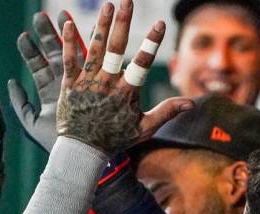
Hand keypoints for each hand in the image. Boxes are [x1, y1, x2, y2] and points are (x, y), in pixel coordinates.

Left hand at [9, 10, 85, 151]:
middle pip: (53, 55)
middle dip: (47, 35)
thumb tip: (11, 81)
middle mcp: (64, 86)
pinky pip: (88, 68)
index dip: (31, 51)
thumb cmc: (56, 145)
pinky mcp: (92, 90)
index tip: (24, 35)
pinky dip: (83, 52)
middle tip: (40, 15)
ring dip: (67, 36)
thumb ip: (20, 105)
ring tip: (63, 14)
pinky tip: (83, 34)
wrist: (80, 157)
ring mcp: (79, 85)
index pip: (39, 67)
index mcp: (50, 93)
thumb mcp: (31, 125)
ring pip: (72, 56)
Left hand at [56, 0, 192, 154]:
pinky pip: (68, 61)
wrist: (82, 151)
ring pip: (94, 50)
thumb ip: (166, 112)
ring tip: (108, 5)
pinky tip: (66, 24)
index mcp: (126, 92)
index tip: (160, 23)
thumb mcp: (144, 129)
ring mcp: (87, 83)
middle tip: (127, 1)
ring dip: (101, 26)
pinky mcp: (69, 86)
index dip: (151, 43)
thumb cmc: (114, 140)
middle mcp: (106, 84)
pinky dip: (68, 43)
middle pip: (116, 49)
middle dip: (123, 23)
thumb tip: (192, 103)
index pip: (142, 63)